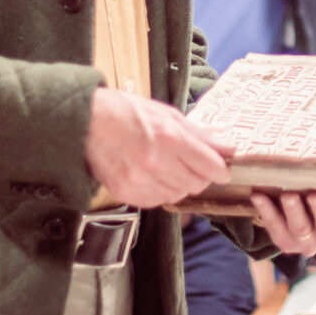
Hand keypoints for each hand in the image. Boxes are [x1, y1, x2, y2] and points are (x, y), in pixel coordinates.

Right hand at [84, 87, 232, 208]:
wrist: (87, 122)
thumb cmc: (127, 113)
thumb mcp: (168, 114)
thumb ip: (200, 135)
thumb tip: (228, 147)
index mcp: (170, 138)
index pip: (211, 167)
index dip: (220, 169)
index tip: (220, 167)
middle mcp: (157, 163)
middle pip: (197, 184)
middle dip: (200, 175)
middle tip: (190, 163)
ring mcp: (140, 181)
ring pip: (178, 195)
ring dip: (179, 184)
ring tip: (167, 167)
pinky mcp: (127, 193)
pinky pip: (157, 201)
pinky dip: (160, 191)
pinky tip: (152, 176)